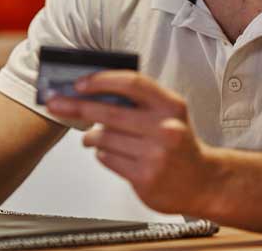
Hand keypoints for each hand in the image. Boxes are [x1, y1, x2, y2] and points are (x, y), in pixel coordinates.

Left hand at [46, 71, 215, 215]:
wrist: (204, 182)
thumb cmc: (179, 142)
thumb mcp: (168, 113)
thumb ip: (137, 101)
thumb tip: (92, 90)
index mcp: (171, 105)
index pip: (132, 83)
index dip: (102, 80)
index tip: (80, 83)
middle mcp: (165, 128)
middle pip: (110, 112)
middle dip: (77, 106)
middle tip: (57, 104)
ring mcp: (155, 155)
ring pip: (105, 138)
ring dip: (92, 136)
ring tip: (92, 136)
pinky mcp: (145, 177)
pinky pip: (108, 159)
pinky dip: (102, 154)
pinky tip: (110, 153)